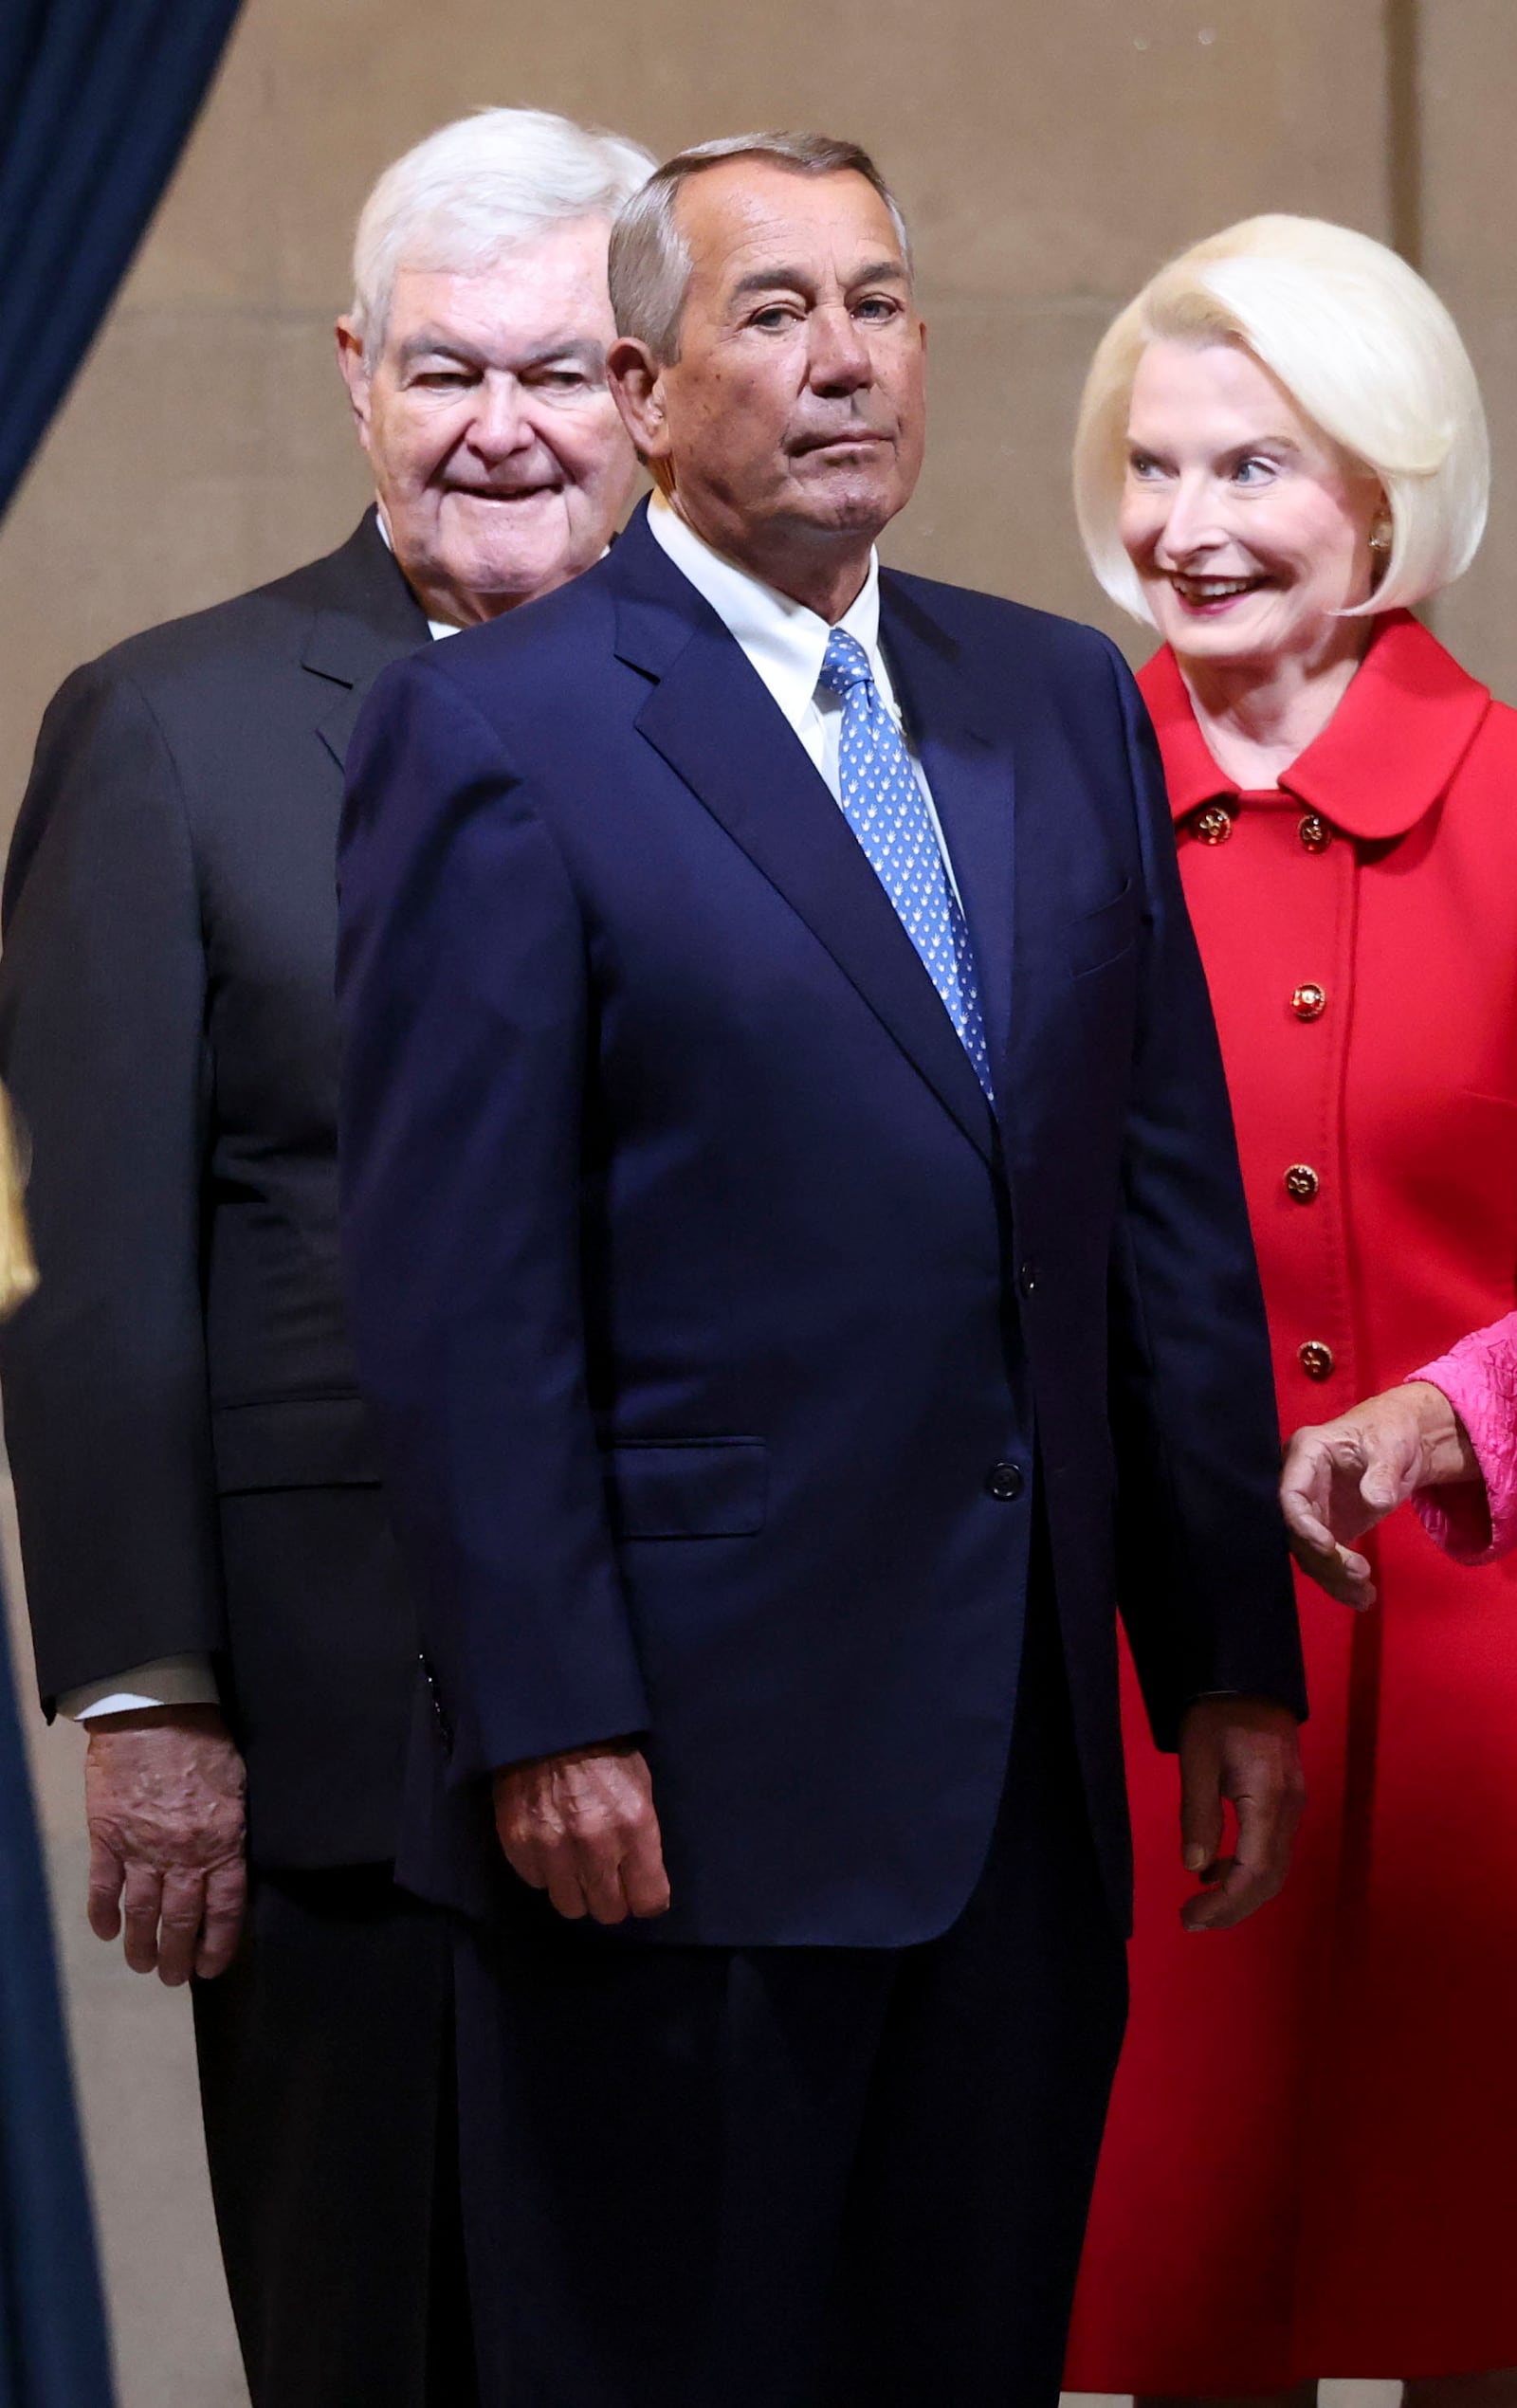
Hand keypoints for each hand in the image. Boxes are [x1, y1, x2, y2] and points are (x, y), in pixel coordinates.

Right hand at [85, 1705, 246, 1983]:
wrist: (154, 1712)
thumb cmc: (206, 1740)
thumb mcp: (239, 1785)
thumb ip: (234, 1828)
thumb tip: (234, 1861)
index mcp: (223, 1842)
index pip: (225, 1908)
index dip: (218, 1943)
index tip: (211, 1968)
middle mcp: (183, 1855)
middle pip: (182, 1919)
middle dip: (178, 1956)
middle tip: (174, 1979)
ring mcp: (141, 1849)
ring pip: (142, 1912)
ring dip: (141, 1945)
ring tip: (143, 1966)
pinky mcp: (107, 1837)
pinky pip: (104, 1887)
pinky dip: (103, 1915)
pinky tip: (105, 1934)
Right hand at [493, 1740, 670, 1923]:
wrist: (549, 1722)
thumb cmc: (604, 1752)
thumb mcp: (640, 1787)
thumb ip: (642, 1839)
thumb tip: (641, 1882)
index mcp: (634, 1826)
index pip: (650, 1901)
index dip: (646, 1899)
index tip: (639, 1890)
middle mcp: (595, 1844)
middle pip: (609, 1912)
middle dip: (612, 1899)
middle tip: (606, 1878)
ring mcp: (553, 1848)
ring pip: (571, 1906)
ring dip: (576, 1890)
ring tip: (575, 1864)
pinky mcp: (519, 1845)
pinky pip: (537, 1883)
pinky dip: (545, 1872)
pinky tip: (550, 1846)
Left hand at [1176, 1697, 1304, 1932]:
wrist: (1248, 1677)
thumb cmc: (1216, 1714)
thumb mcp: (1196, 1759)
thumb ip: (1198, 1813)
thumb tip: (1196, 1866)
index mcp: (1268, 1800)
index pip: (1254, 1871)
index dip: (1226, 1903)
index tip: (1191, 1916)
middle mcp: (1290, 1810)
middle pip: (1270, 1878)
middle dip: (1233, 1907)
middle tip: (1192, 1919)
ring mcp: (1294, 1805)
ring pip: (1274, 1867)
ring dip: (1240, 1891)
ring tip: (1200, 1901)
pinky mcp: (1288, 1800)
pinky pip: (1273, 1848)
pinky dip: (1247, 1868)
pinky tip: (1215, 1867)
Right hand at [1280, 1381, 1477, 1606]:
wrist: (1400, 1442)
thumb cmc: (1390, 1432)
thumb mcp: (1391, 1446)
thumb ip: (1383, 1472)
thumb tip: (1375, 1500)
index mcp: (1307, 1454)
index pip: (1290, 1494)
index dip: (1301, 1524)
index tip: (1328, 1547)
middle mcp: (1301, 1484)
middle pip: (1297, 1530)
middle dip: (1325, 1558)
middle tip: (1359, 1573)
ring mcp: (1313, 1509)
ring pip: (1310, 1552)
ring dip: (1335, 1577)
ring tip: (1365, 1596)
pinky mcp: (1328, 1528)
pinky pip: (1327, 1560)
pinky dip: (1343, 1581)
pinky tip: (1363, 1598)